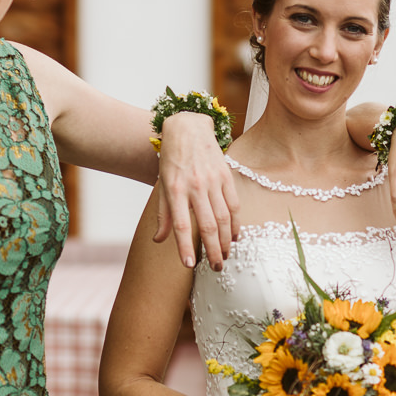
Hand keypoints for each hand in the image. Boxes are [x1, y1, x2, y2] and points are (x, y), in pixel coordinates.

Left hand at [152, 111, 238, 268]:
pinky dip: (236, 223)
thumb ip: (163, 215)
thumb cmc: (172, 158)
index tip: (189, 265)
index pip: (180, 224)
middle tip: (216, 268)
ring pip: (223, 218)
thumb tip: (159, 240)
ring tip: (225, 256)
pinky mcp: (226, 176)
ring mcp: (212, 181)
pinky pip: (234, 205)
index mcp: (175, 190)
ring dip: (226, 241)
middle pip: (207, 225)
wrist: (188, 127)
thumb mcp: (162, 184)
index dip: (184, 246)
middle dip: (213, 250)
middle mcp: (194, 186)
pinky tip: (234, 236)